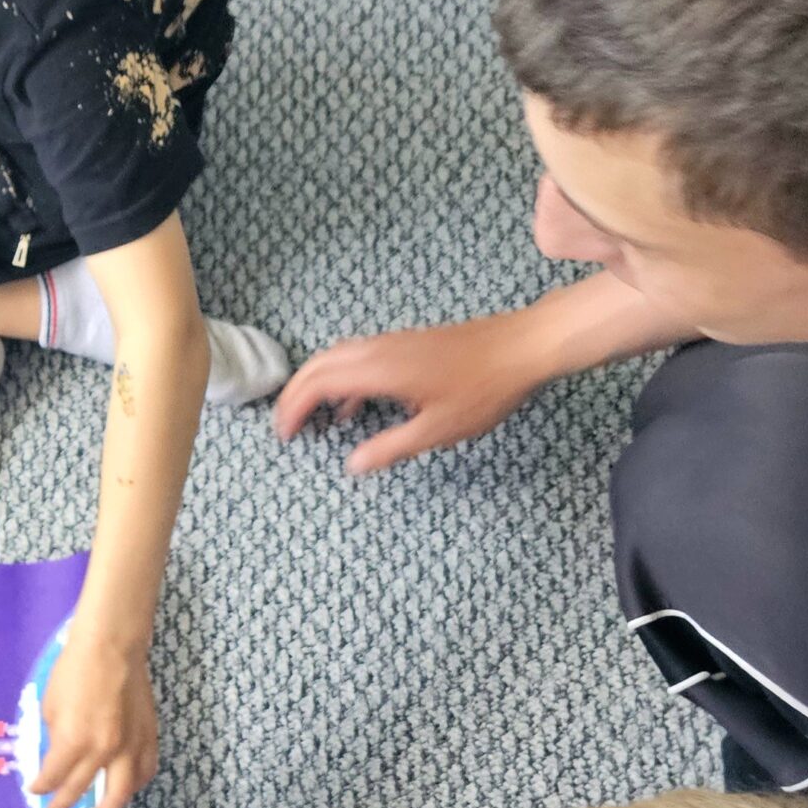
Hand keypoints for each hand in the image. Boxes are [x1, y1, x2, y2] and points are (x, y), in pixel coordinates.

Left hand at [31, 627, 156, 807]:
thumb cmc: (73, 672)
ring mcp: (130, 747)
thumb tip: (58, 755)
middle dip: (65, 804)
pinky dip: (134, 786)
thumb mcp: (50, 707)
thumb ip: (55, 737)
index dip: (41, 787)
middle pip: (84, 791)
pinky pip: (145, 772)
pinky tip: (126, 788)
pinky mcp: (148, 737)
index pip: (54, 778)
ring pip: (122, 792)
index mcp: (74, 742)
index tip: (35, 790)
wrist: (111, 649)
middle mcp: (103, 752)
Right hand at [273, 315, 539, 473]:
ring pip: (336, 357)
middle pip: (317, 365)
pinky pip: (357, 356)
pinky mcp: (406, 343)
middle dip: (295, 394)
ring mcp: (392, 343)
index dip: (294, 409)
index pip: (317, 384)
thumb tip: (353, 464)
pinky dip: (341, 378)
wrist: (522, 346)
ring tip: (310, 416)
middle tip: (286, 426)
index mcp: (378, 369)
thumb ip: (390, 448)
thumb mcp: (437, 429)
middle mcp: (377, 349)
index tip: (285, 436)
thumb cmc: (483, 389)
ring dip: (316, 383)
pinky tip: (353, 405)